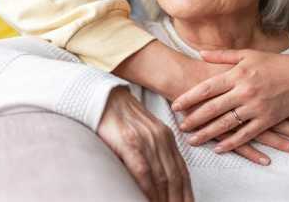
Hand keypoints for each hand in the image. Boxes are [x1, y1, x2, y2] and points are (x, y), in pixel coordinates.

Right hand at [97, 87, 193, 201]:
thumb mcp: (143, 132)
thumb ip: (154, 151)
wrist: (102, 97)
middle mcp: (160, 138)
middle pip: (175, 178)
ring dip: (165, 199)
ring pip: (162, 178)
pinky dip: (149, 189)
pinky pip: (143, 171)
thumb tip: (160, 179)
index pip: (182, 172)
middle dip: (178, 200)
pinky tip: (148, 199)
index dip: (186, 194)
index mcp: (166, 137)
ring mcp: (146, 140)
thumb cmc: (119, 117)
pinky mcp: (129, 142)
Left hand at [171, 49, 288, 155]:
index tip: (175, 106)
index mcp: (237, 75)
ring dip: (208, 133)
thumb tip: (199, 53)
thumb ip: (221, 56)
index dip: (189, 98)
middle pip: (213, 108)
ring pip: (226, 124)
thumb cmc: (272, 63)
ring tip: (193, 140)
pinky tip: (218, 147)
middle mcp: (244, 92)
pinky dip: (232, 143)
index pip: (207, 88)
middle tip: (180, 126)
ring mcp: (255, 107)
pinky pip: (246, 134)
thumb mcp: (246, 54)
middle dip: (194, 119)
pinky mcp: (267, 120)